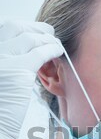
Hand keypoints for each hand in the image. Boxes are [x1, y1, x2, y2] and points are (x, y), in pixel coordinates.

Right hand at [0, 19, 62, 138]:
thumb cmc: (0, 110)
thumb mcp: (1, 80)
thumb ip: (7, 63)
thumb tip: (24, 51)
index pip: (5, 29)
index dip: (22, 28)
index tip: (34, 31)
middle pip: (16, 27)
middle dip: (35, 28)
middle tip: (49, 34)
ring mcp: (2, 59)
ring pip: (30, 37)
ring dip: (46, 39)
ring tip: (56, 45)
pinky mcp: (18, 70)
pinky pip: (40, 52)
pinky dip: (51, 49)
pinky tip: (57, 52)